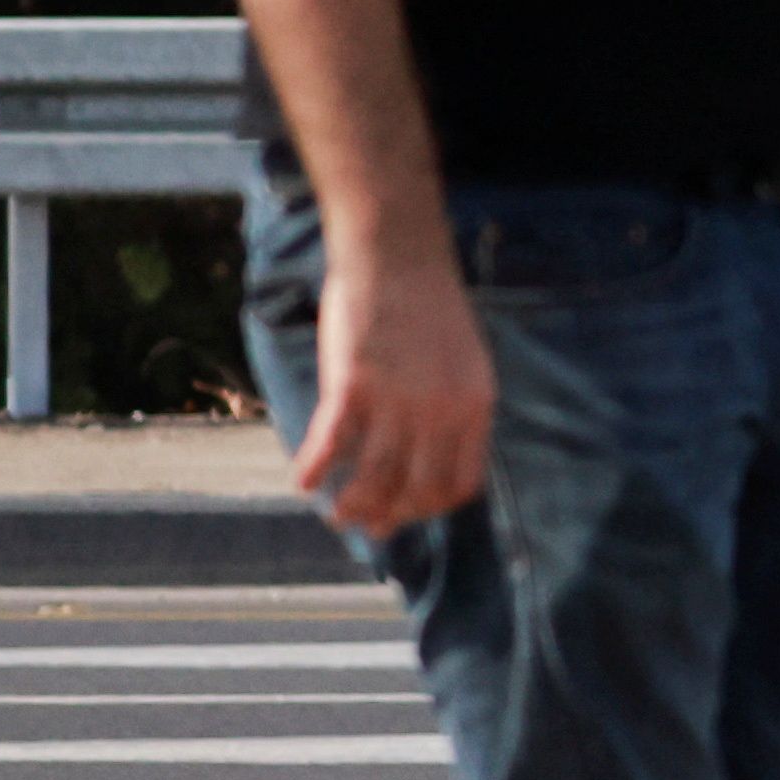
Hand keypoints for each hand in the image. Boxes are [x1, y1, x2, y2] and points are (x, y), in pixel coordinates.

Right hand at [293, 233, 494, 537]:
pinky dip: (314, 470)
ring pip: (372, 479)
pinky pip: (330, 445)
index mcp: (476, 406)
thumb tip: (432, 452)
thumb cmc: (427, 306)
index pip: (459, 483)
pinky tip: (304, 481)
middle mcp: (442, 410)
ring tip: (334, 513)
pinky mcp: (354, 384)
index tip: (408, 509)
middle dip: (390, 516)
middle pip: (416, 491)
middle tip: (366, 525)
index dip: (431, 506)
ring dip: (351, 506)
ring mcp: (398, 400)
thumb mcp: (463, 361)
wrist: (398, 254)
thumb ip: (453, 406)